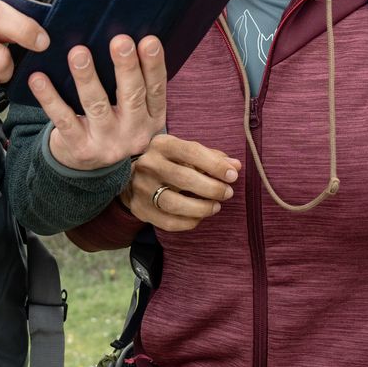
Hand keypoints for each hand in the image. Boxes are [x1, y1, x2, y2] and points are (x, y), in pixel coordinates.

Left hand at [29, 35, 166, 169]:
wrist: (88, 170)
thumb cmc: (111, 124)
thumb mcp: (132, 111)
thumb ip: (131, 83)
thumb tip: (121, 39)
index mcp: (152, 118)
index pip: (157, 89)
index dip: (154, 65)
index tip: (149, 40)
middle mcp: (134, 132)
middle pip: (132, 96)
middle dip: (126, 67)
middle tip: (120, 41)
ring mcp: (107, 143)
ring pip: (96, 106)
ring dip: (87, 78)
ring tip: (78, 53)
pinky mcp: (80, 149)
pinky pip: (63, 119)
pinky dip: (49, 98)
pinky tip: (38, 79)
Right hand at [121, 134, 239, 232]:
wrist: (131, 178)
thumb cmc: (168, 163)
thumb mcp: (186, 153)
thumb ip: (211, 158)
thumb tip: (235, 166)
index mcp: (161, 144)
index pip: (191, 152)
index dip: (215, 165)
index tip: (232, 175)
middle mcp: (148, 164)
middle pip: (184, 178)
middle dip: (212, 188)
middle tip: (227, 193)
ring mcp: (141, 187)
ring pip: (174, 203)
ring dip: (201, 208)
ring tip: (216, 207)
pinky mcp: (139, 208)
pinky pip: (168, 222)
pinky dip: (189, 222)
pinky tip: (199, 217)